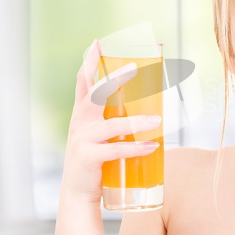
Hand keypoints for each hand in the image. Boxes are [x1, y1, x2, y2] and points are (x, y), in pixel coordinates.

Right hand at [60, 39, 161, 202]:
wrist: (77, 191)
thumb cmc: (94, 159)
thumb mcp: (98, 135)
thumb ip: (114, 120)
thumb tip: (149, 109)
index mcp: (81, 113)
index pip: (82, 82)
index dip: (89, 62)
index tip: (97, 42)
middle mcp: (79, 122)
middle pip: (95, 94)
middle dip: (114, 79)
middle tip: (134, 67)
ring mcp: (82, 139)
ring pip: (112, 125)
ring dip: (137, 121)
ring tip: (157, 120)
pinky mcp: (89, 157)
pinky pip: (116, 150)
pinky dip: (136, 147)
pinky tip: (152, 146)